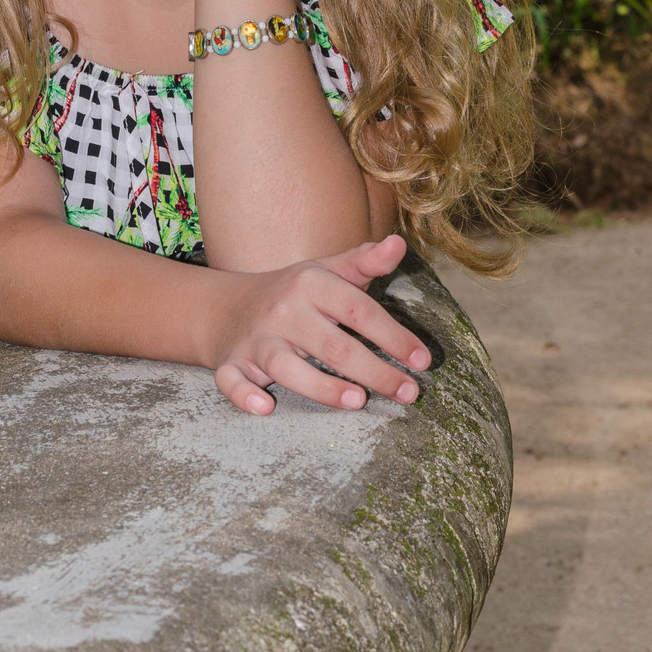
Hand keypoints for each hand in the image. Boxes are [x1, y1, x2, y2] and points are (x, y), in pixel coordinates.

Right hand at [209, 235, 429, 415]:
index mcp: (310, 284)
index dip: (395, 336)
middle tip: (408, 393)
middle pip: (332, 345)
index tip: (424, 361)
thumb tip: (398, 244)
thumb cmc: (293, 293)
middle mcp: (283, 310)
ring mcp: (256, 339)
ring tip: (358, 401)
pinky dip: (244, 395)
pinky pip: (233, 381)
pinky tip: (265, 407)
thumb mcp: (327, 271)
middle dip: (374, 372)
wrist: (228, 307)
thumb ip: (364, 261)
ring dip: (321, 387)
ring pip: (286, 367)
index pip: (359, 310)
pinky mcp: (232, 363)